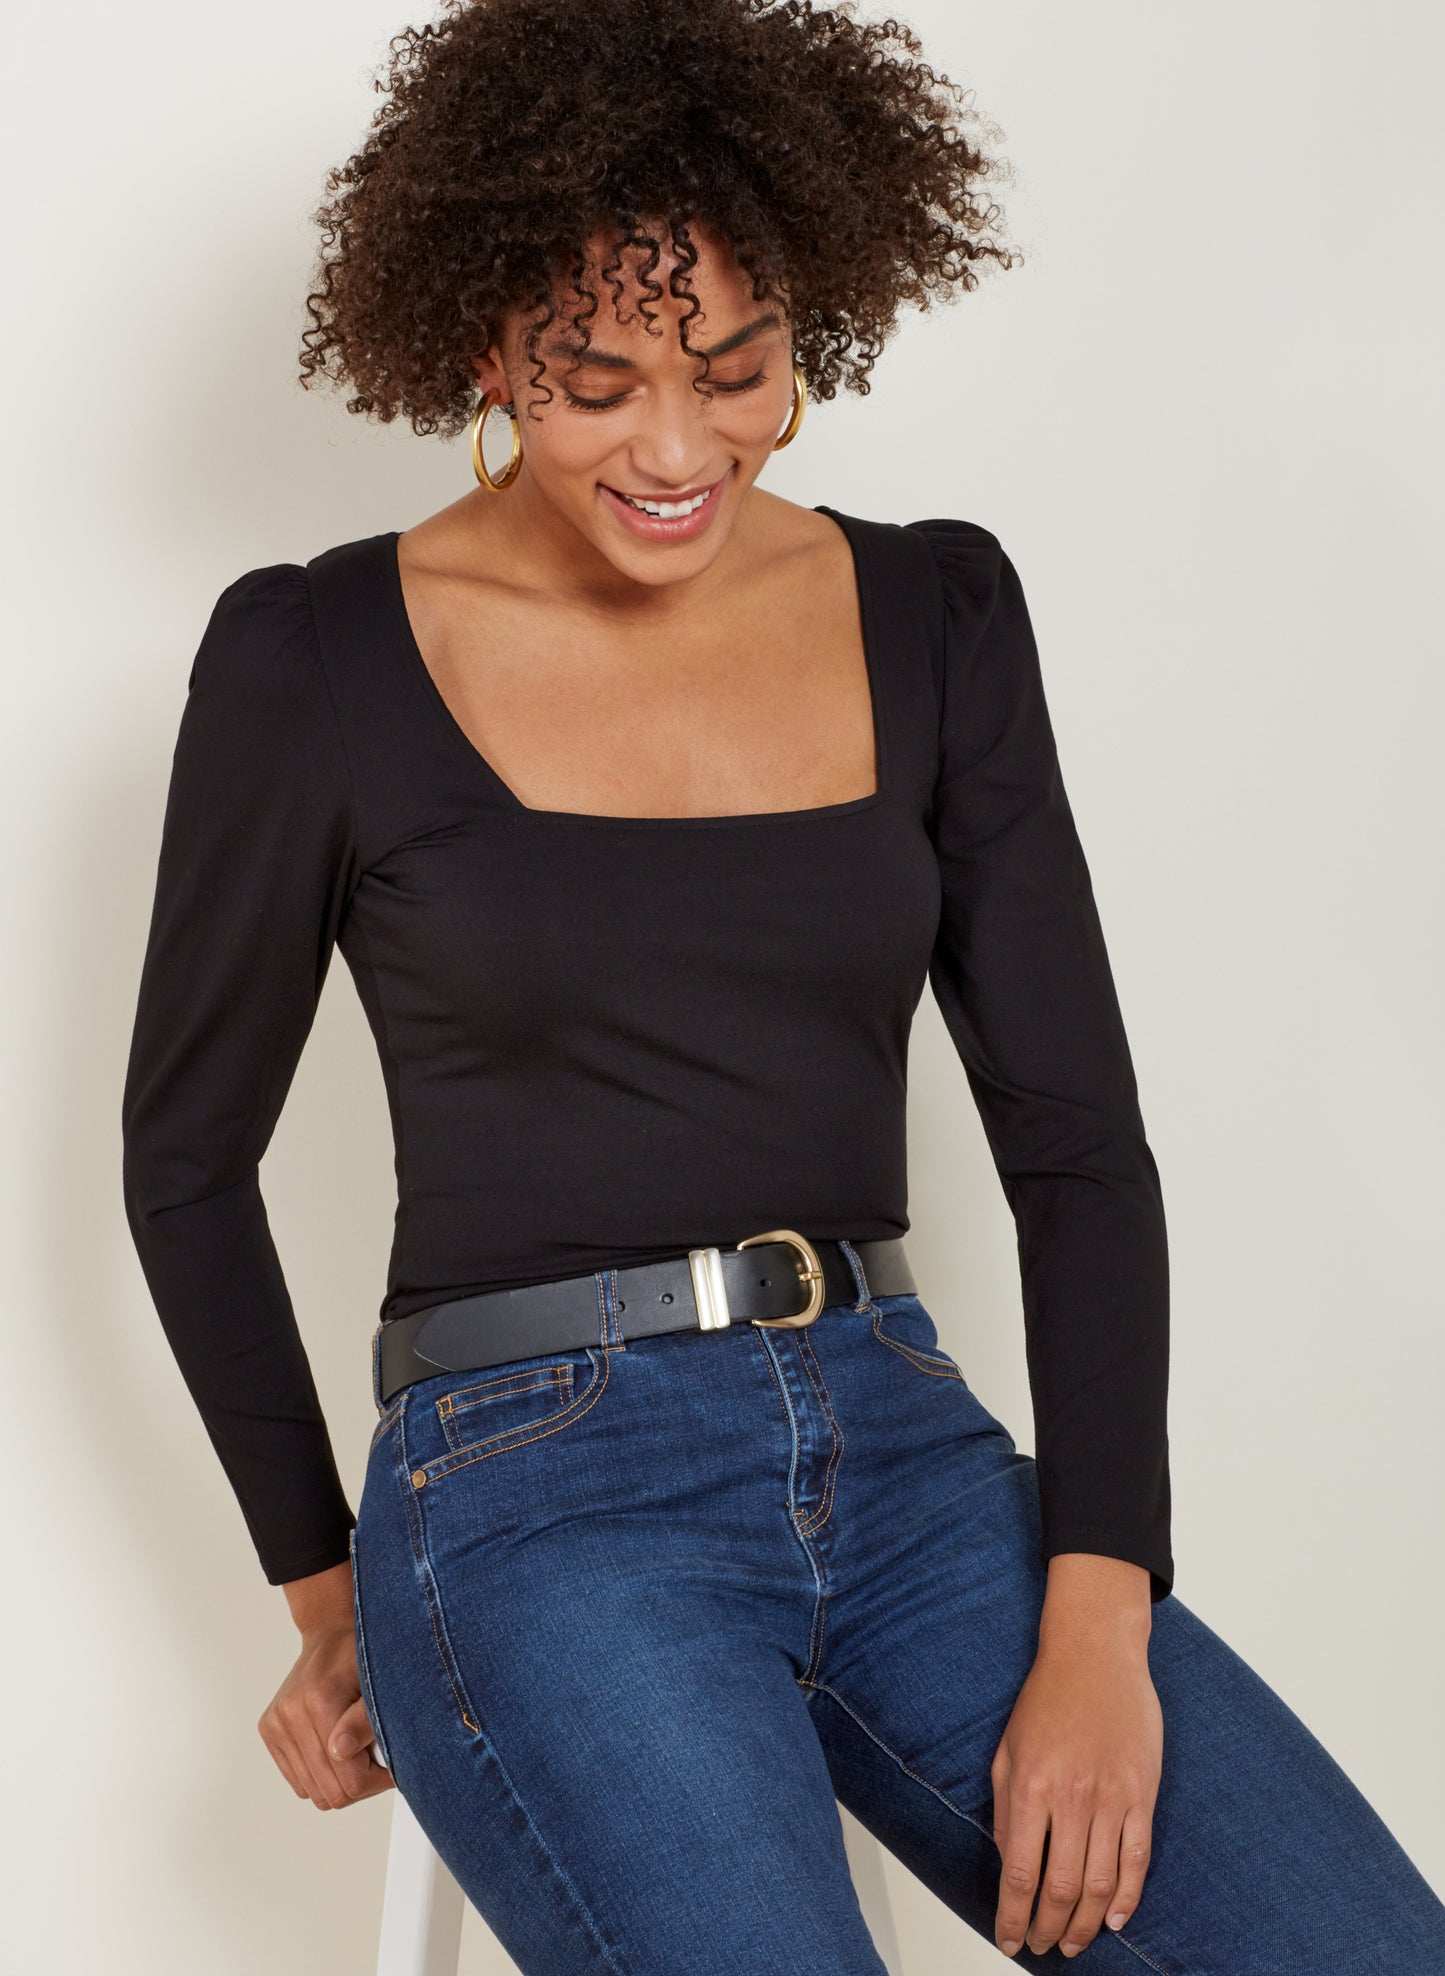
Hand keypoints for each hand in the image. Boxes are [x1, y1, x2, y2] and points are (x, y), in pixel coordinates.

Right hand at [258, 1560, 394, 1808]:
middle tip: (374, 1758)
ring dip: (338, 1781)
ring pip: (312, 1792)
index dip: (377, 1779)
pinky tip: (333, 1749)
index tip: (391, 1764)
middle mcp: (289, 1716)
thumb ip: (365, 1721)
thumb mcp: (376, 1684)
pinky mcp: (269, 1731)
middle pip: (329, 1793)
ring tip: (354, 1751)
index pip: (349, 1780)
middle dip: (359, 1784)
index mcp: (319, 1704)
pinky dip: (319, 1775)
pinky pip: (298, 1781)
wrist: (330, 1633)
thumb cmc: (359, 1656)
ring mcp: (275, 1725)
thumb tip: (343, 1753)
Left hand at [990, 1555, 1160, 1958]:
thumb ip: (1007, 1812)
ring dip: (1085, 1924)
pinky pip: (1137, 1859)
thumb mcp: (1007, 1751)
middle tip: (1042, 1948)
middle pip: (1061, 1888)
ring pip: (1100, 1883)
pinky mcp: (1143, 1793)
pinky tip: (1112, 1919)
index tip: (1008, 1941)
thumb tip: (1011, 1868)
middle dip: (1049, 1929)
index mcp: (1030, 1786)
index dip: (1013, 1917)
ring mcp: (1112, 1797)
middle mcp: (1072, 1797)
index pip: (1020, 1874)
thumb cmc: (1046, 1701)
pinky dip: (1126, 1897)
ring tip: (1073, 1944)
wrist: (1095, 1656)